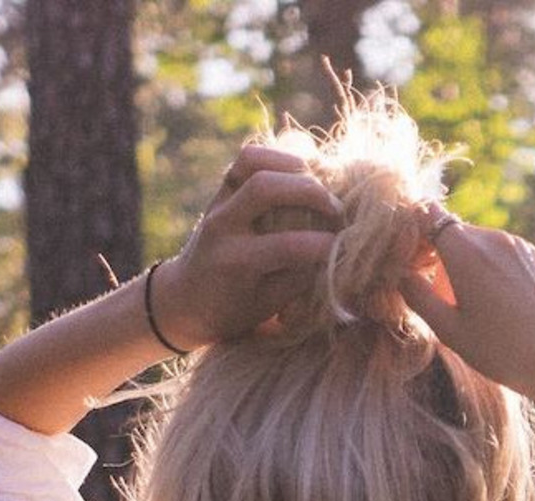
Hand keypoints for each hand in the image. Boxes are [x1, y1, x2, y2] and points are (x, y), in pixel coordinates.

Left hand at [151, 145, 341, 349]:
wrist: (187, 298)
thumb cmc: (235, 310)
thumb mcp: (270, 304)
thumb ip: (300, 276)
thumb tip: (337, 251)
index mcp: (235, 262)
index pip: (287, 245)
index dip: (325, 245)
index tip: (347, 249)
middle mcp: (223, 225)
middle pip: (265, 188)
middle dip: (311, 194)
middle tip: (338, 212)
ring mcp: (219, 201)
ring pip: (253, 161)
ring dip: (293, 166)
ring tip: (319, 186)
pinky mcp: (222, 188)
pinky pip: (248, 158)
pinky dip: (277, 157)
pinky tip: (300, 172)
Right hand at [400, 213, 534, 396]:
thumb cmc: (499, 350)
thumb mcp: (448, 328)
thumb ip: (417, 294)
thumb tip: (400, 273)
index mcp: (464, 249)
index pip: (426, 215)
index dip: (414, 234)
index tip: (413, 264)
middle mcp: (491, 237)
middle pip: (451, 232)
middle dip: (440, 256)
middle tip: (441, 296)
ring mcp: (516, 244)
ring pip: (477, 243)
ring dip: (466, 263)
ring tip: (473, 306)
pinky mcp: (534, 256)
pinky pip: (500, 252)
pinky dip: (490, 268)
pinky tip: (497, 304)